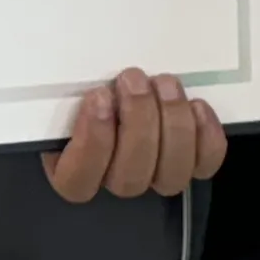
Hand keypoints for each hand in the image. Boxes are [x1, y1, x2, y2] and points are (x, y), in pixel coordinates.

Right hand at [40, 71, 228, 203]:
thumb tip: (60, 84)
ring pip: (169, 175)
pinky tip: (196, 105)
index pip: (77, 180)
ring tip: (165, 84)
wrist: (125, 79)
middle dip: (137, 123)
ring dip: (172, 126)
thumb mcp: (57, 83)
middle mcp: (114, 177)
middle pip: (129, 178)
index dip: (91, 142)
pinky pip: (204, 164)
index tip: (98, 97)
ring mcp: (155, 172)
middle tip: (134, 80)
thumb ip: (53, 90)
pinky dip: (205, 137)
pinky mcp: (189, 160)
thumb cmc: (84, 80)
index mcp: (73, 165)